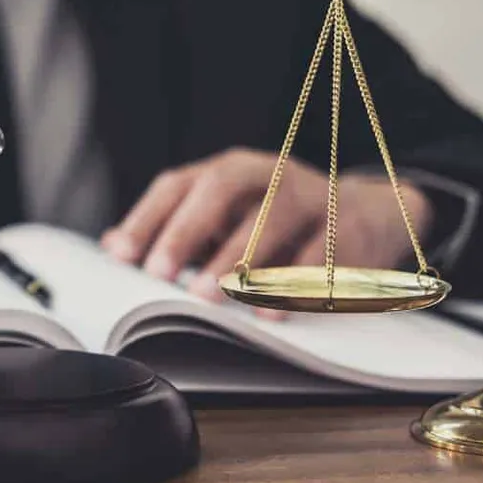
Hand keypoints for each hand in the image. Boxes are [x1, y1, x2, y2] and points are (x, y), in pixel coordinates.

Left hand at [100, 148, 431, 317]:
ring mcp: (313, 196)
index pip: (180, 184)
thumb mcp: (228, 218)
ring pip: (273, 217)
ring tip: (207, 294)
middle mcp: (269, 174)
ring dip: (236, 259)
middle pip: (221, 188)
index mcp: (231, 171)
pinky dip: (292, 284)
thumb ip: (175, 228)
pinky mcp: (350, 228)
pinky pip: (321, 254)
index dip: (148, 217)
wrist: (372, 214)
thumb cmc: (280, 222)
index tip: (122, 255)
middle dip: (186, 230)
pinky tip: (268, 311)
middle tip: (159, 272)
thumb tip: (110, 246)